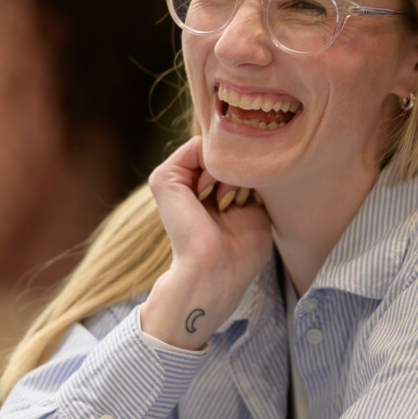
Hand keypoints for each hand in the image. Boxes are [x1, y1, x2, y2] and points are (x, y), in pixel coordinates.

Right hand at [142, 136, 272, 348]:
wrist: (218, 272)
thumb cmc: (240, 253)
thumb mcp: (255, 209)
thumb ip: (250, 182)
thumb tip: (251, 158)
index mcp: (205, 193)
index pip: (230, 159)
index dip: (250, 169)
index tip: (252, 196)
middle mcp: (187, 184)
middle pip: (223, 151)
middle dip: (240, 167)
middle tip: (239, 197)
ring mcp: (173, 179)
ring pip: (212, 148)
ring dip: (229, 168)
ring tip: (225, 199)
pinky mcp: (163, 178)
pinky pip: (196, 146)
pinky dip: (214, 165)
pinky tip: (213, 194)